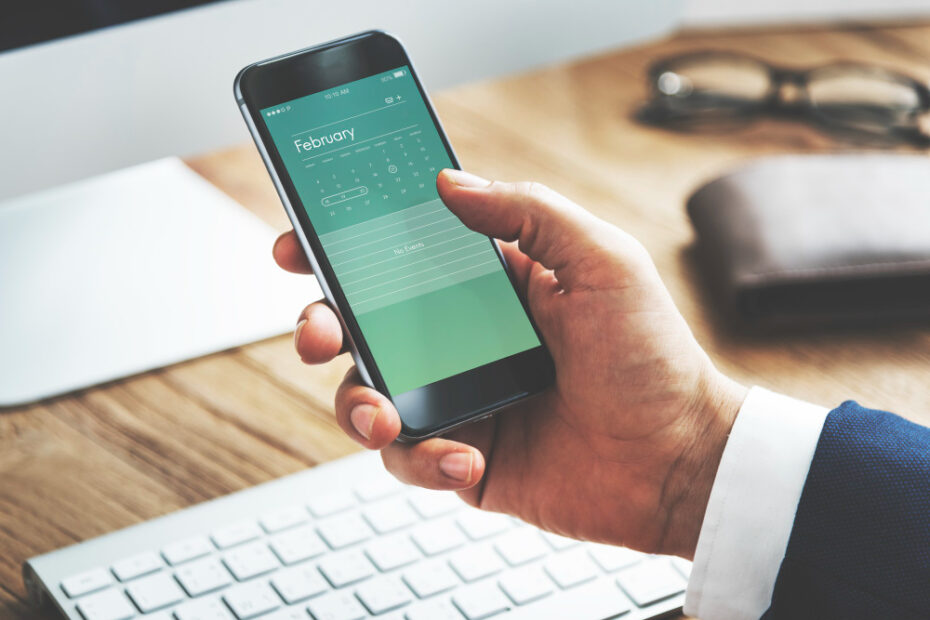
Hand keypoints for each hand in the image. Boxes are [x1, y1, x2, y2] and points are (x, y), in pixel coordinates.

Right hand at [273, 169, 746, 557]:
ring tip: (385, 416)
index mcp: (490, 286)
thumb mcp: (602, 261)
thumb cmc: (652, 358)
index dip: (342, 250)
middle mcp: (464, 340)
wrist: (679, 461)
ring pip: (370, 395)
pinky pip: (411, 459)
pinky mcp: (465, 458)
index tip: (300, 245)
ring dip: (358, 405)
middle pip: (364, 327)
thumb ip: (527, 213)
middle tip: (320, 332)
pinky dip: (425, 461)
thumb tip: (448, 183)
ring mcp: (460, 400)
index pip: (400, 257)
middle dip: (323, 325)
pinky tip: (467, 459)